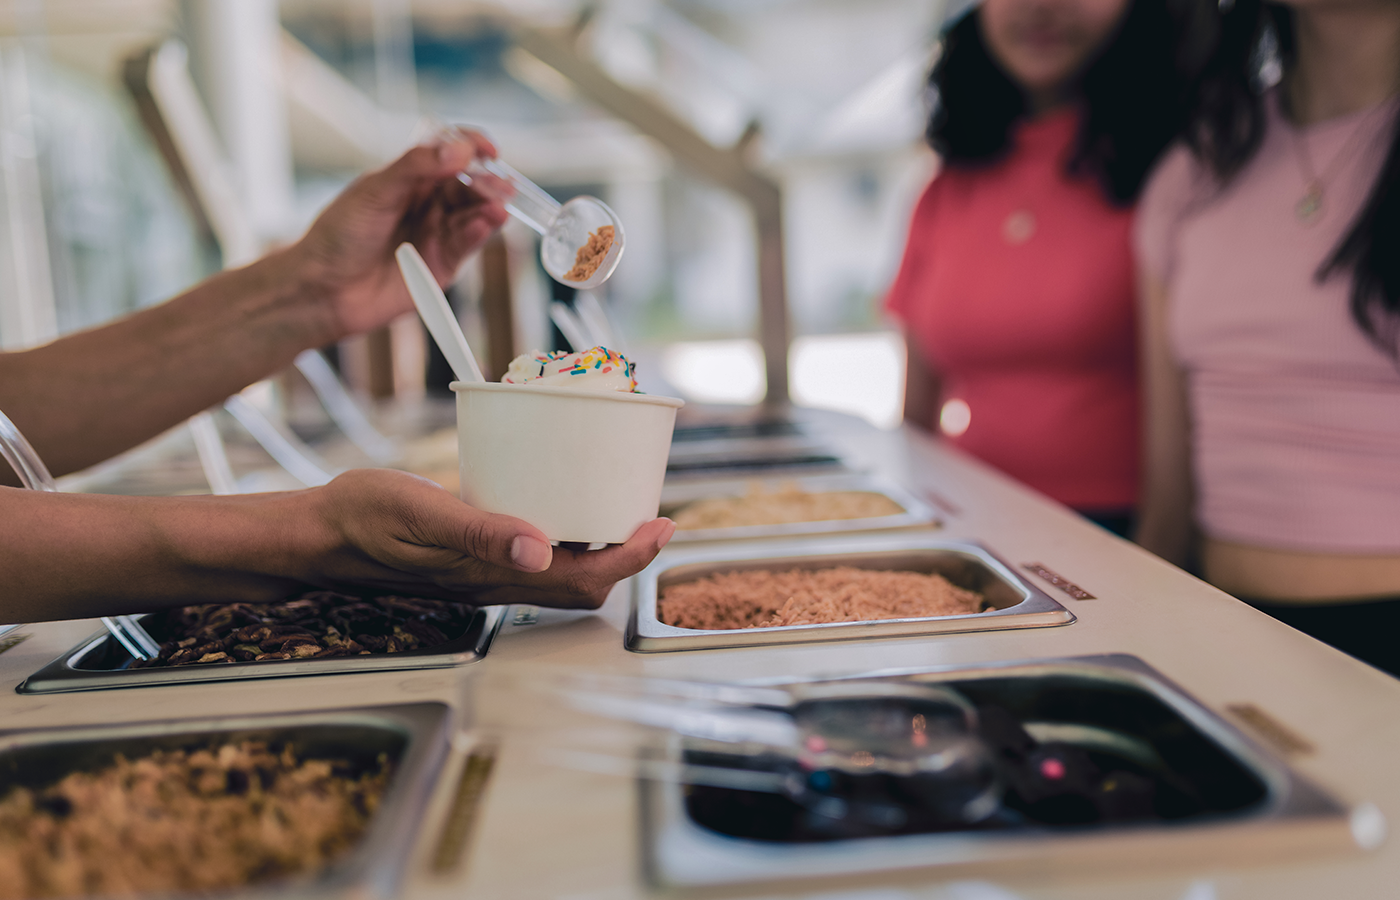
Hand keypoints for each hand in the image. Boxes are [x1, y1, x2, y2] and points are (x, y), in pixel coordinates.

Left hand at [293, 128, 509, 338]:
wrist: (324, 289)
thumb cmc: (338, 235)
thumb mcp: (374, 191)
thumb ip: (416, 167)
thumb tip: (458, 149)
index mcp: (409, 176)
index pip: (450, 152)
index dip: (472, 146)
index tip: (488, 149)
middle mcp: (428, 202)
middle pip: (470, 184)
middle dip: (489, 182)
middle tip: (502, 184)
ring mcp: (437, 232)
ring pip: (475, 214)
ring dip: (490, 208)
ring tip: (499, 207)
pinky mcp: (443, 263)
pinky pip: (468, 244)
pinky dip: (479, 232)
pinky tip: (485, 224)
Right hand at [307, 469, 675, 608]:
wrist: (320, 533)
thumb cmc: (363, 519)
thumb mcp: (420, 513)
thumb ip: (480, 532)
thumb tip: (541, 550)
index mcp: (492, 574)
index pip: (583, 578)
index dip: (631, 557)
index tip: (661, 525)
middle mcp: (497, 581)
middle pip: (583, 583)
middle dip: (627, 555)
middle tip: (652, 514)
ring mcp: (487, 574)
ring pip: (563, 575)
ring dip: (601, 549)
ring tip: (621, 508)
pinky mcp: (475, 560)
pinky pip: (537, 559)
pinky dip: (568, 538)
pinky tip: (565, 505)